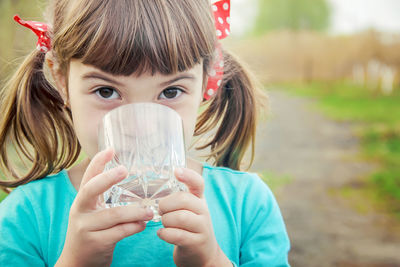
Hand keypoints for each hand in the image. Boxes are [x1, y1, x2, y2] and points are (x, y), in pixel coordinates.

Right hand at [56, 149, 153, 266]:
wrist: (77, 262)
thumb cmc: (91, 232)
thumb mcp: (91, 212)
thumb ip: (103, 198)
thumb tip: (127, 177)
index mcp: (81, 201)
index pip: (87, 177)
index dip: (98, 162)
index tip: (111, 149)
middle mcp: (79, 211)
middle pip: (91, 189)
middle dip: (108, 178)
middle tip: (125, 169)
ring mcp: (85, 228)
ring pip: (113, 214)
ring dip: (136, 212)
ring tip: (150, 211)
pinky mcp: (95, 243)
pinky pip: (119, 232)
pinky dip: (134, 227)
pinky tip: (143, 225)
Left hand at [157, 168, 231, 266]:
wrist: (202, 253)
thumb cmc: (189, 227)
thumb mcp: (188, 209)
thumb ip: (177, 198)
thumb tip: (153, 188)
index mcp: (200, 199)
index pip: (198, 182)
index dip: (188, 175)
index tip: (176, 171)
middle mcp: (203, 211)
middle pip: (184, 199)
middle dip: (166, 204)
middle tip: (160, 210)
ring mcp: (202, 227)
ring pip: (180, 217)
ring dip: (165, 220)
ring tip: (164, 223)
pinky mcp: (196, 243)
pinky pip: (177, 235)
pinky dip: (165, 234)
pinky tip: (162, 233)